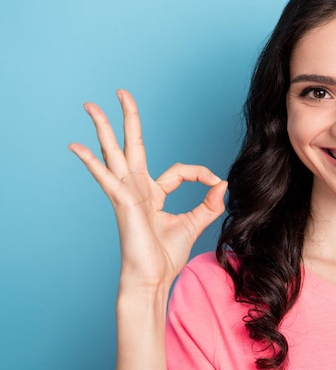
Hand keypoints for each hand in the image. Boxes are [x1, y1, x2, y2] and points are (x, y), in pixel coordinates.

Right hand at [69, 89, 226, 288]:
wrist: (153, 279)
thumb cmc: (166, 255)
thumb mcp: (195, 223)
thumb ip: (210, 203)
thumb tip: (224, 183)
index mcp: (153, 192)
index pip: (179, 170)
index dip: (201, 173)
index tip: (217, 183)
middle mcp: (137, 188)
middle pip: (131, 145)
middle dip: (127, 118)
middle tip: (121, 92)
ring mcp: (126, 194)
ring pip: (113, 153)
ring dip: (103, 129)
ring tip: (91, 106)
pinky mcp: (122, 203)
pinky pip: (105, 178)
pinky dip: (91, 162)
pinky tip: (76, 147)